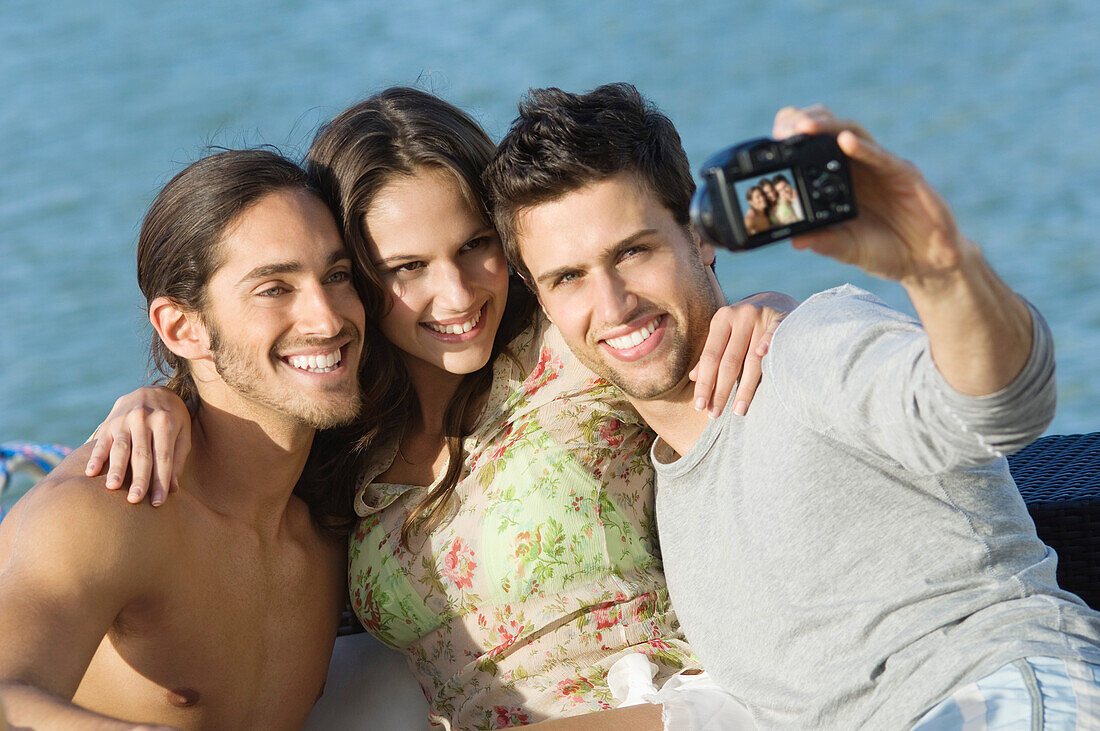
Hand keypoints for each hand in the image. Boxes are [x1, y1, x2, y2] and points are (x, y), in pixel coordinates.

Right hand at [84, 386, 191, 505]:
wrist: (154, 390)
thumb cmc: (173, 419)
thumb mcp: (182, 434)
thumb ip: (178, 459)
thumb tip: (173, 489)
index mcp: (166, 423)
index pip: (164, 457)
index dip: (161, 480)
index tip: (159, 502)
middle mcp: (144, 420)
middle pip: (142, 454)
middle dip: (139, 478)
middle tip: (135, 500)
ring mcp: (125, 420)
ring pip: (121, 448)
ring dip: (116, 468)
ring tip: (113, 487)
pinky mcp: (109, 422)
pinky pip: (101, 442)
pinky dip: (95, 457)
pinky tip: (91, 473)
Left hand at [688, 292, 797, 416]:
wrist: (776, 300)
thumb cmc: (745, 326)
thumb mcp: (725, 335)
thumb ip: (711, 355)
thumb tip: (693, 378)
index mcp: (722, 319)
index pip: (710, 357)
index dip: (704, 383)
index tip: (699, 406)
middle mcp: (740, 316)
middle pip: (729, 361)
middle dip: (721, 390)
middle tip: (715, 413)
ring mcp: (762, 316)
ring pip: (752, 359)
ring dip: (745, 388)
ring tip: (738, 410)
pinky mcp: (782, 318)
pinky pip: (775, 336)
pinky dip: (769, 346)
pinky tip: (764, 359)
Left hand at [773, 105, 979, 286]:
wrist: (926, 262)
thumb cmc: (885, 250)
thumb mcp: (848, 249)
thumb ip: (824, 242)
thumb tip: (794, 240)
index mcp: (841, 180)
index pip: (815, 146)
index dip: (794, 138)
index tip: (771, 141)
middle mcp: (860, 167)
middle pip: (831, 129)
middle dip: (806, 122)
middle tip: (782, 128)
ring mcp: (883, 168)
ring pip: (855, 134)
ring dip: (828, 127)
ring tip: (804, 126)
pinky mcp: (905, 176)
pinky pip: (882, 157)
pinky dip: (863, 149)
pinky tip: (845, 142)